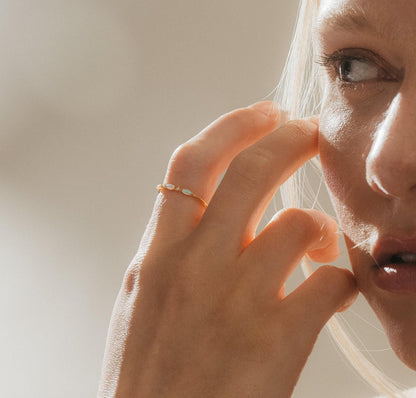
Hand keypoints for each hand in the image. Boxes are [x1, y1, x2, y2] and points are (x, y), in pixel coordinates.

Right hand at [98, 101, 357, 397]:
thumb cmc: (146, 377)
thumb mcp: (143, 300)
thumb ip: (171, 252)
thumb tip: (204, 214)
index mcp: (157, 255)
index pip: (192, 163)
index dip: (232, 127)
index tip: (262, 111)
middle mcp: (196, 265)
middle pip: (252, 171)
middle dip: (288, 138)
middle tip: (309, 131)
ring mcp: (238, 299)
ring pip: (298, 222)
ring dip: (318, 224)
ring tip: (319, 240)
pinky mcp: (279, 338)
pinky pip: (330, 282)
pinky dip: (341, 275)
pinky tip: (334, 285)